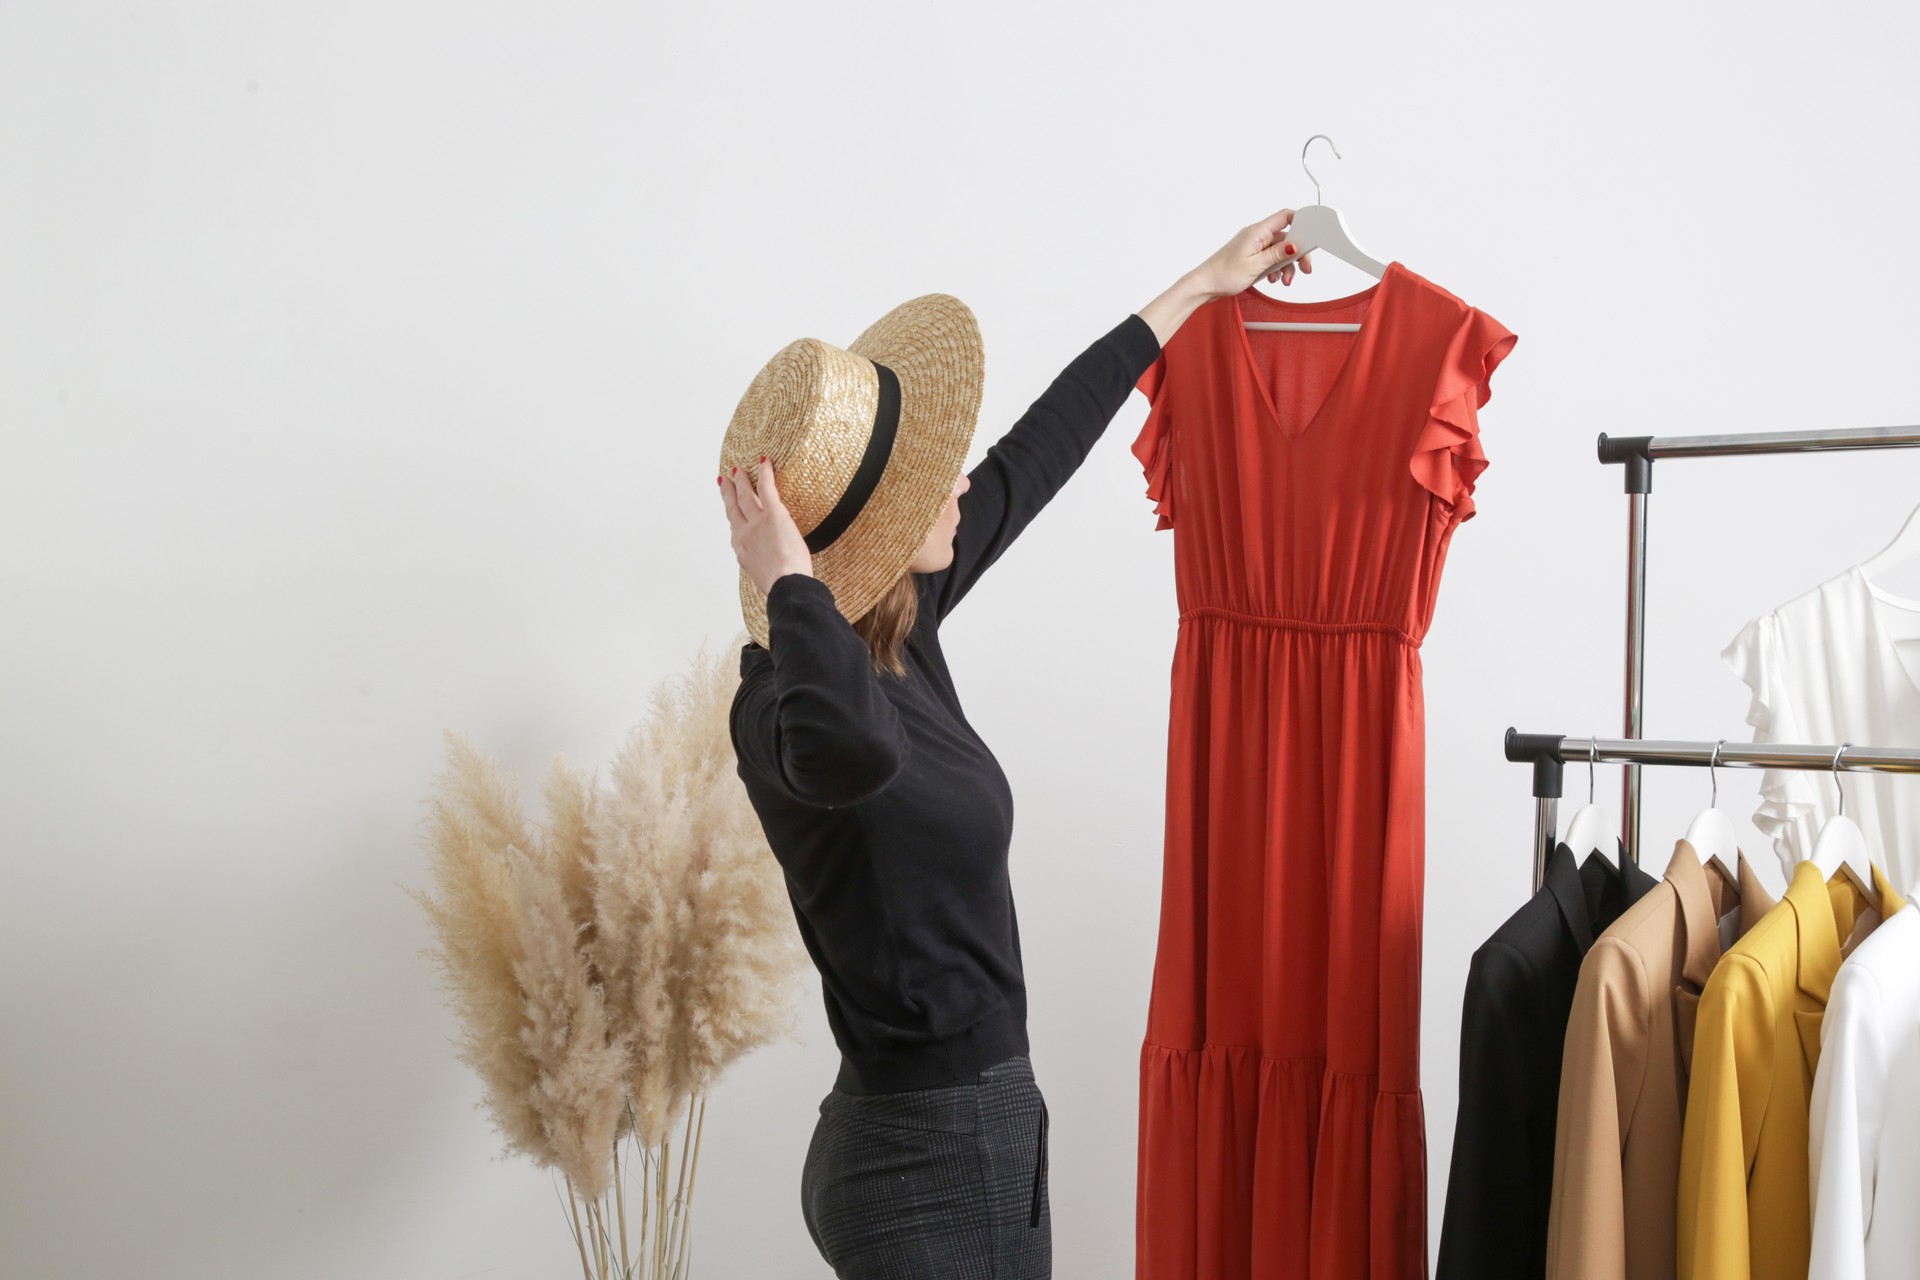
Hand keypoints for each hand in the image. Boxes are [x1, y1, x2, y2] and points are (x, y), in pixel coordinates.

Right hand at [719, 458, 813, 595]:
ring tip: (738, 470)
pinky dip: (764, 473)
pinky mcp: (772, 514)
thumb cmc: (780, 586)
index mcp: (741, 550)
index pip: (735, 527)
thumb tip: (768, 562)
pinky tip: (763, 462)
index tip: (728, 505)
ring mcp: (757, 522)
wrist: (786, 584)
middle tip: (725, 479)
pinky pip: (766, 487)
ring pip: (745, 495)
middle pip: (734, 507)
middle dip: (728, 492)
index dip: (731, 513)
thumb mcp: (761, 575)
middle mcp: (744, 533)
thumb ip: (760, 563)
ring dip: (741, 480)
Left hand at [1188, 209, 1315, 300]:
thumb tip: (1295, 245)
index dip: (1301, 221)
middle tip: (1305, 270)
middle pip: (1286, 238)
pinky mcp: (1252, 256)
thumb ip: (1276, 255)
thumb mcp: (1254, 266)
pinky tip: (1274, 279)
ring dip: (1286, 266)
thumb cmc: (1223, 275)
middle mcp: (1257, 236)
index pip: (1285, 216)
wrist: (1204, 286)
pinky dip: (1276, 268)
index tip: (1313, 235)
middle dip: (1297, 254)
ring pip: (1280, 251)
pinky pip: (1271, 258)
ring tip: (1284, 281)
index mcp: (1257, 232)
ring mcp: (1254, 246)